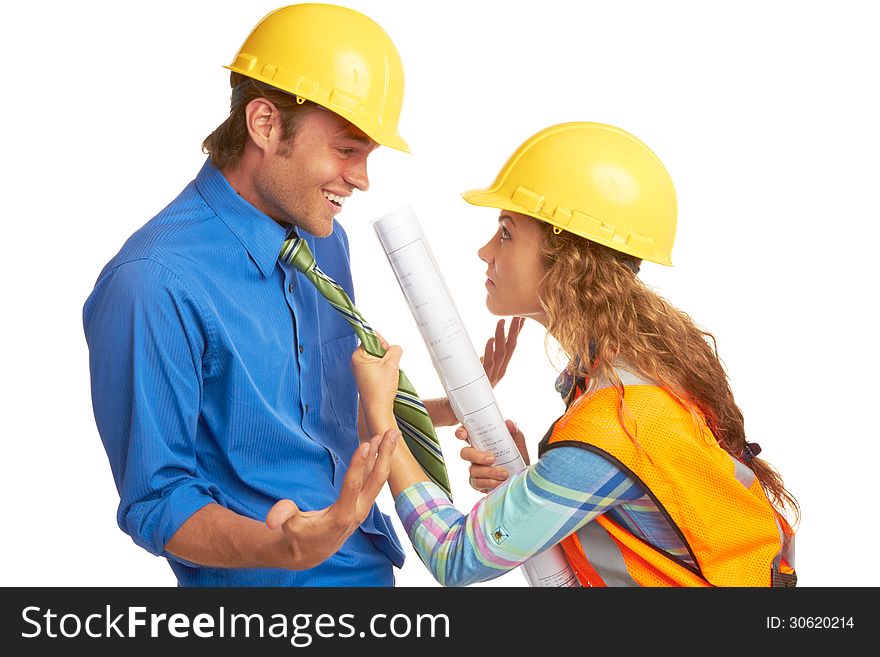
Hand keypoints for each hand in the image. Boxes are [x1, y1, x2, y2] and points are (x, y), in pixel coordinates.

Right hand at [265, 429, 399, 569]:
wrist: (312, 552)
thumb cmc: (299, 536)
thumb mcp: (289, 527)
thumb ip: (283, 517)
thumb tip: (272, 520)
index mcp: (341, 516)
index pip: (352, 487)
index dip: (359, 465)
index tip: (366, 444)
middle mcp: (357, 511)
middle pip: (376, 480)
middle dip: (385, 456)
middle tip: (391, 432)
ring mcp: (362, 507)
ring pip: (378, 479)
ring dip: (385, 456)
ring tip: (391, 434)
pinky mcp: (362, 503)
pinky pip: (373, 480)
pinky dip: (378, 463)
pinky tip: (379, 447)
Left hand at [350, 337, 401, 412]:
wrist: (378, 408)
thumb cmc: (381, 388)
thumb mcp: (392, 363)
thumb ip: (395, 349)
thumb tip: (394, 347)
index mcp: (358, 355)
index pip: (371, 338)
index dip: (383, 343)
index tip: (388, 353)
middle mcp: (356, 361)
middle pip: (375, 348)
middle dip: (386, 354)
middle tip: (389, 365)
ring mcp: (360, 370)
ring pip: (378, 357)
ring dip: (386, 363)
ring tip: (387, 373)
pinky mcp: (365, 377)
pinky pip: (377, 366)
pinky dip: (384, 370)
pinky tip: (386, 378)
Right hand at [455, 419, 527, 492]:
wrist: (523, 479)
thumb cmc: (517, 459)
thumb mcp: (518, 444)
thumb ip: (514, 432)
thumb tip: (509, 423)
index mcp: (481, 442)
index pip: (466, 434)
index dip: (460, 433)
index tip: (463, 435)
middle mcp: (475, 455)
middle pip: (464, 453)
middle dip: (476, 456)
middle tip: (492, 458)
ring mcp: (475, 470)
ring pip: (473, 470)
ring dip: (489, 472)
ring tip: (504, 473)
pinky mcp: (478, 483)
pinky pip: (477, 483)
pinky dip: (489, 483)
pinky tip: (499, 482)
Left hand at [481, 317, 523, 386]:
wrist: (466, 403)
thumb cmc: (475, 382)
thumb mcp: (485, 364)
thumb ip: (491, 353)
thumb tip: (494, 337)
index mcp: (502, 365)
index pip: (512, 345)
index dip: (518, 331)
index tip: (522, 316)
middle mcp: (500, 369)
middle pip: (511, 347)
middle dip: (515, 330)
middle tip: (517, 315)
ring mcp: (493, 374)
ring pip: (500, 353)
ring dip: (502, 336)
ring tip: (501, 322)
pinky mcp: (483, 378)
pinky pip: (488, 363)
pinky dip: (489, 350)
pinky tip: (490, 340)